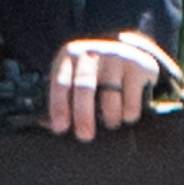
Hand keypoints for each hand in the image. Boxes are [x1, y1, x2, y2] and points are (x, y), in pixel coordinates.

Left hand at [47, 31, 163, 141]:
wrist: (129, 47)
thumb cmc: (94, 71)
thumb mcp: (74, 74)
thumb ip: (62, 96)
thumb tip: (46, 125)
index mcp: (70, 56)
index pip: (60, 82)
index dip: (59, 106)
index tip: (60, 128)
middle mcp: (92, 54)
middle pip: (84, 87)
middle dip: (83, 116)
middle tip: (85, 136)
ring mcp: (116, 58)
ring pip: (110, 99)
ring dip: (110, 119)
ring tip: (110, 122)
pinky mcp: (137, 67)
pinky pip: (131, 102)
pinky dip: (128, 115)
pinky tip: (126, 113)